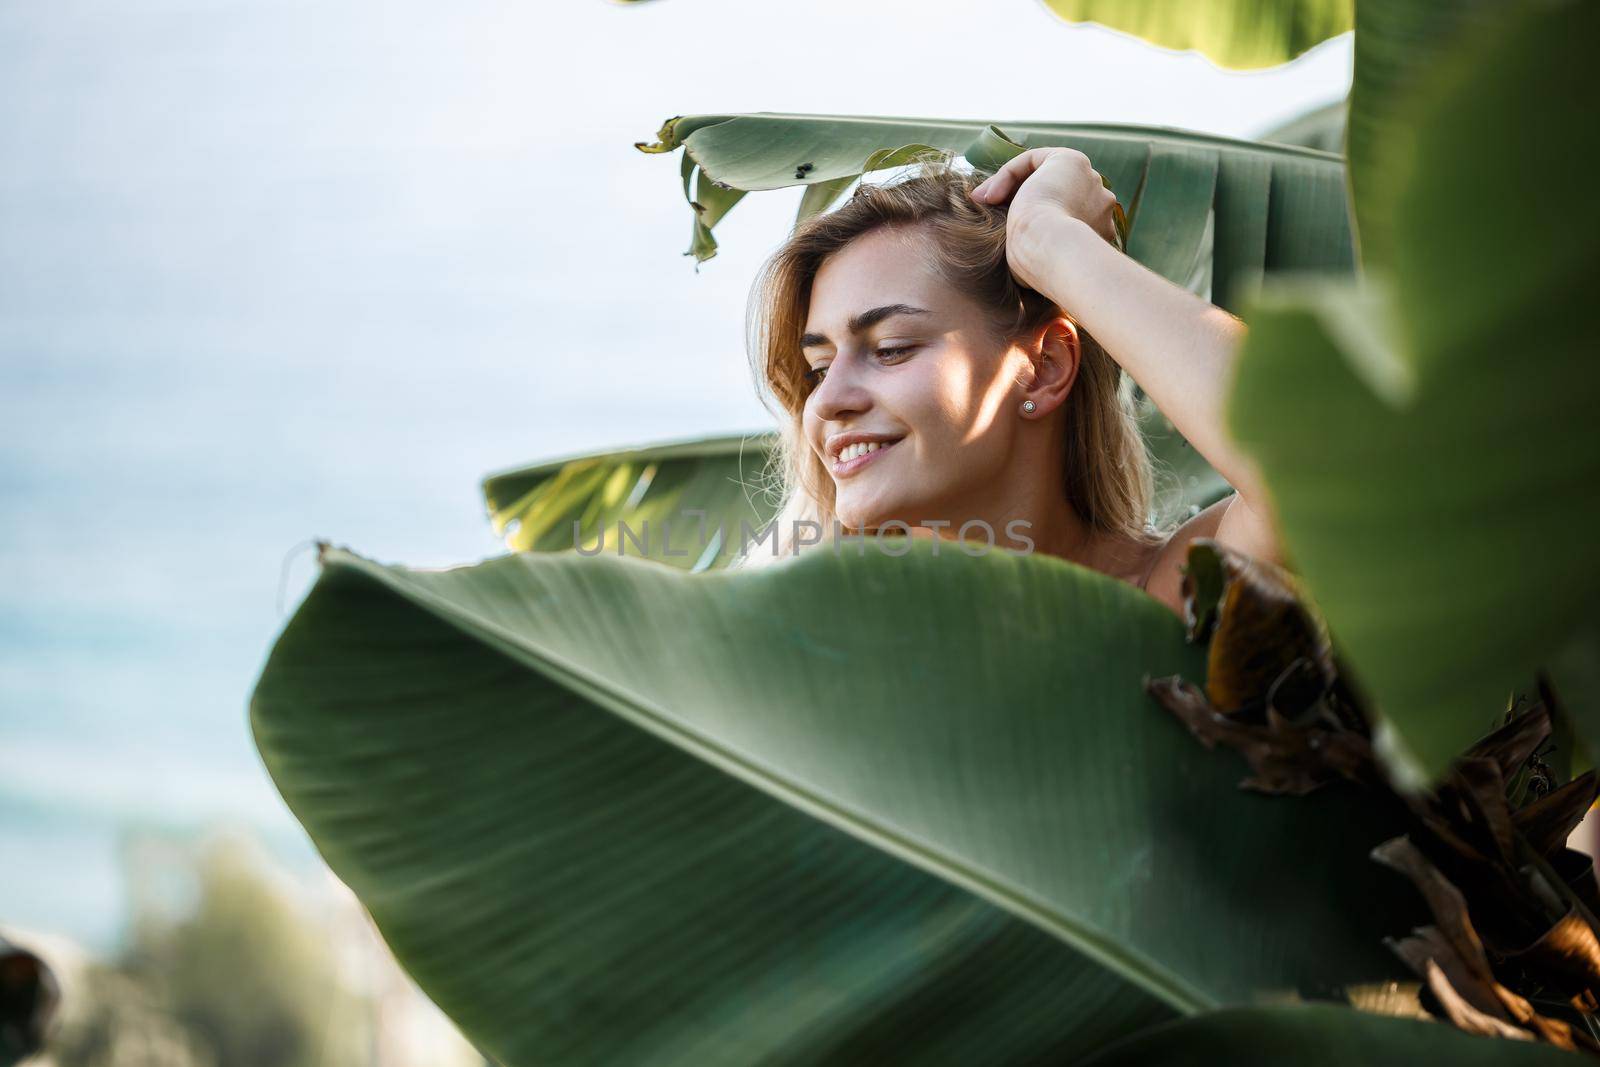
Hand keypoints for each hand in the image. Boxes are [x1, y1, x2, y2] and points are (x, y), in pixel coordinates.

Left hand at [970, 148, 1120, 293]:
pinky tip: (990, 196)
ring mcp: (1090, 181)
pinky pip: (1034, 160)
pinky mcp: (1071, 161)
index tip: (1005, 237)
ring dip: (1012, 190)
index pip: (1062, 217)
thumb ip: (1038, 253)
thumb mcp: (1041, 264)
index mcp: (1097, 229)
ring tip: (985, 205)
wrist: (1053, 250)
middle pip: (1056, 196)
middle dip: (1024, 205)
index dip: (1029, 223)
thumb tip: (1017, 273)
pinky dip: (1009, 174)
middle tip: (994, 220)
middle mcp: (1101, 203)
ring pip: (1044, 178)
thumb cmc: (1042, 266)